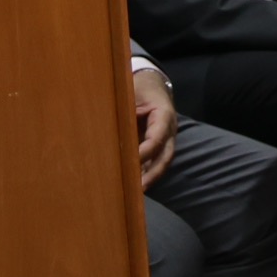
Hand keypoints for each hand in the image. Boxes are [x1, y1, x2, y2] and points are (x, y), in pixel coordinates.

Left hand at [133, 66, 177, 189]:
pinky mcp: (159, 145)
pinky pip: (155, 162)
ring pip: (162, 162)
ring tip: (134, 193)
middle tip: (139, 189)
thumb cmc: (138, 87)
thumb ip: (124, 112)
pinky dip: (146, 174)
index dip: (145, 152)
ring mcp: (166, 139)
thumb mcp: (130, 94)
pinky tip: (134, 186)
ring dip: (150, 178)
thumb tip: (107, 132)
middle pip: (165, 156)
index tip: (130, 163)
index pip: (157, 137)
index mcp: (164, 114)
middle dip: (153, 174)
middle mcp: (169, 129)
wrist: (151, 83)